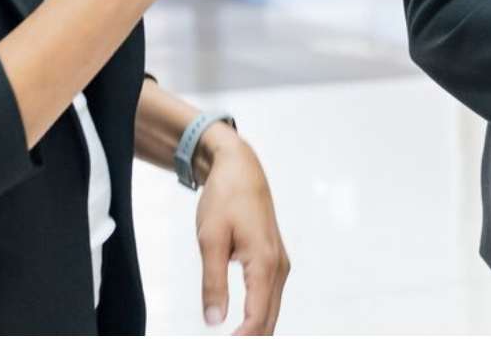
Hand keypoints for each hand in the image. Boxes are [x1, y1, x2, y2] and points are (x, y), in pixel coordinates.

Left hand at [194, 131, 290, 334]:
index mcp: (264, 262)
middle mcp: (278, 266)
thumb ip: (213, 283)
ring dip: (255, 331)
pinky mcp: (274, 261)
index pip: (257, 318)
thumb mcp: (210, 239)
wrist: (240, 168)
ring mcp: (280, 263)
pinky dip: (258, 316)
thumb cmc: (226, 197)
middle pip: (269, 320)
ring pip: (271, 311)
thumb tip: (214, 321)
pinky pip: (270, 297)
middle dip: (251, 338)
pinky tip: (242, 327)